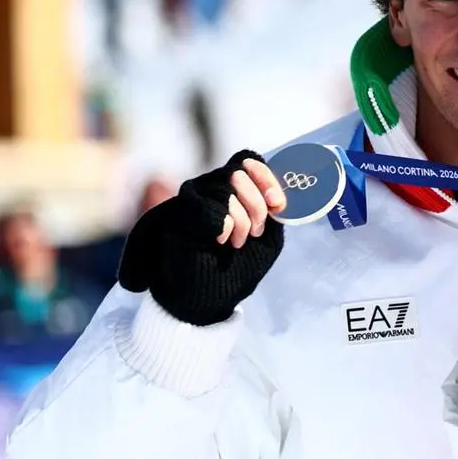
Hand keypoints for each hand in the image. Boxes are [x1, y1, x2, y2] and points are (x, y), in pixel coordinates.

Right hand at [118, 151, 287, 325]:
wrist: (209, 297)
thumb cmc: (237, 267)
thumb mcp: (268, 237)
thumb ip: (273, 211)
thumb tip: (281, 193)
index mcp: (234, 191)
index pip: (248, 161)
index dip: (267, 178)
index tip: (278, 205)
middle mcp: (210, 189)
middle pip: (239, 172)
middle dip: (257, 204)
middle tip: (255, 232)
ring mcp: (192, 200)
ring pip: (224, 187)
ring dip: (241, 219)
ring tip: (237, 242)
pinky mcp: (176, 215)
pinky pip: (206, 206)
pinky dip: (223, 224)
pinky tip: (221, 241)